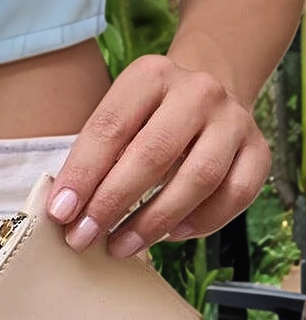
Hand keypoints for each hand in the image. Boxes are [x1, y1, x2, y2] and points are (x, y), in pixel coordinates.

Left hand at [45, 53, 269, 256]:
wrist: (209, 95)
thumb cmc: (149, 117)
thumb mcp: (119, 117)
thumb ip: (95, 157)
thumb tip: (67, 211)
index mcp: (151, 75)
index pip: (110, 128)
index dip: (82, 175)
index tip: (60, 213)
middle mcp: (197, 91)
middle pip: (153, 154)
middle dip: (113, 203)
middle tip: (85, 236)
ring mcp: (234, 120)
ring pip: (199, 178)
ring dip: (154, 221)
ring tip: (122, 245)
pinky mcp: (259, 150)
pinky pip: (235, 195)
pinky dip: (201, 222)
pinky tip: (170, 234)